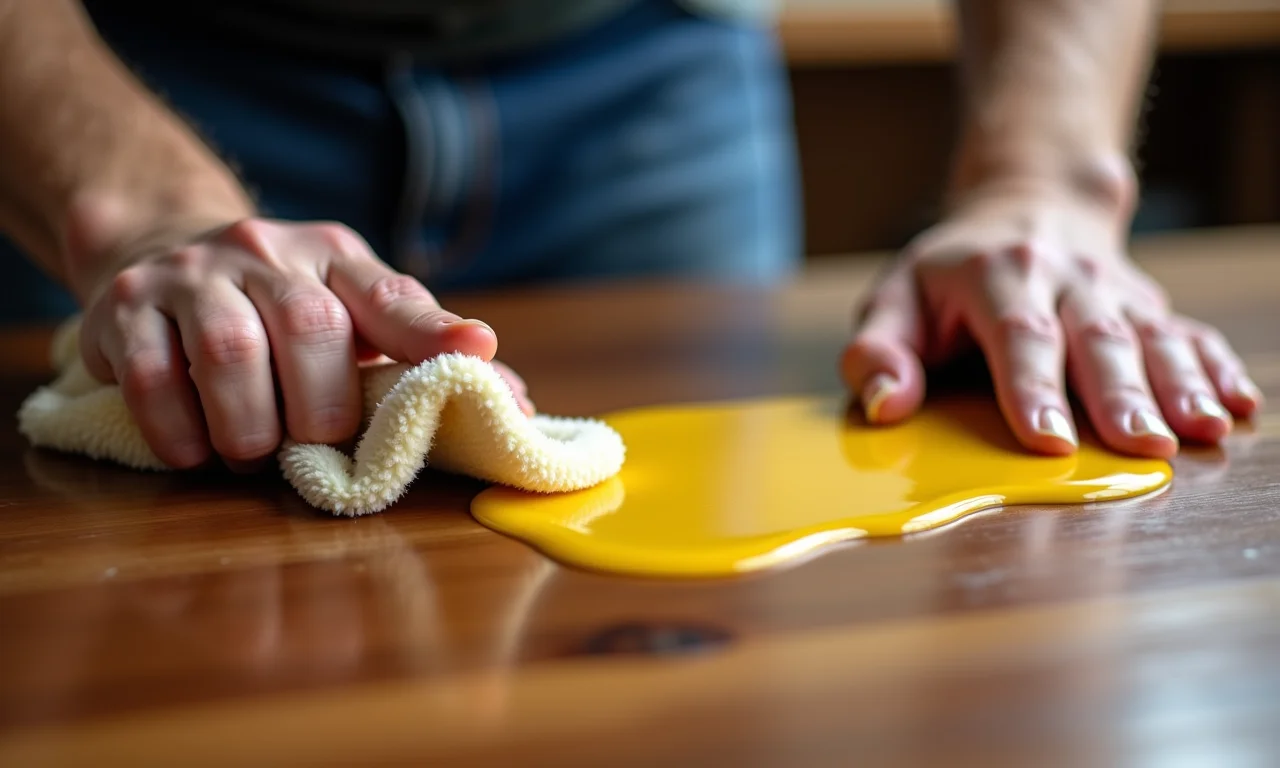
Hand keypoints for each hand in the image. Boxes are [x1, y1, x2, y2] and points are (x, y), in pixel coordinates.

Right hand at [75, 218, 533, 469]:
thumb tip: (518, 403)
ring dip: (249, 424)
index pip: (391, 295)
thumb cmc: (282, 305)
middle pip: (310, 328)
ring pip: (230, 349)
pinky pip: (150, 372)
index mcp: (336, 258)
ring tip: (252, 453)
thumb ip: (422, 354)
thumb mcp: (352, 312)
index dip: (435, 331)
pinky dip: (178, 426)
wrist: (163, 249)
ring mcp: (192, 272)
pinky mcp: (124, 303)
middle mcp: (266, 251)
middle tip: (312, 445)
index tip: (477, 354)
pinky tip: (194, 450)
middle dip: (319, 408)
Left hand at [840, 188, 1261, 458]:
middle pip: (1095, 337)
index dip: (1032, 388)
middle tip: (1141, 445)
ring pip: (1150, 335)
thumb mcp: (894, 299)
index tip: (1047, 441)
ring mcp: (1112, 289)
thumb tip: (887, 404)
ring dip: (1179, 384)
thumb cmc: (947, 275)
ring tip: (1201, 430)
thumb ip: (878, 351)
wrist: (1024, 207)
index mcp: (994, 273)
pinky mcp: (1146, 304)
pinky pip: (1187, 333)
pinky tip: (1237, 405)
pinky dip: (1215, 368)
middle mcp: (1063, 276)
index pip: (1017, 333)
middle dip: (1120, 393)